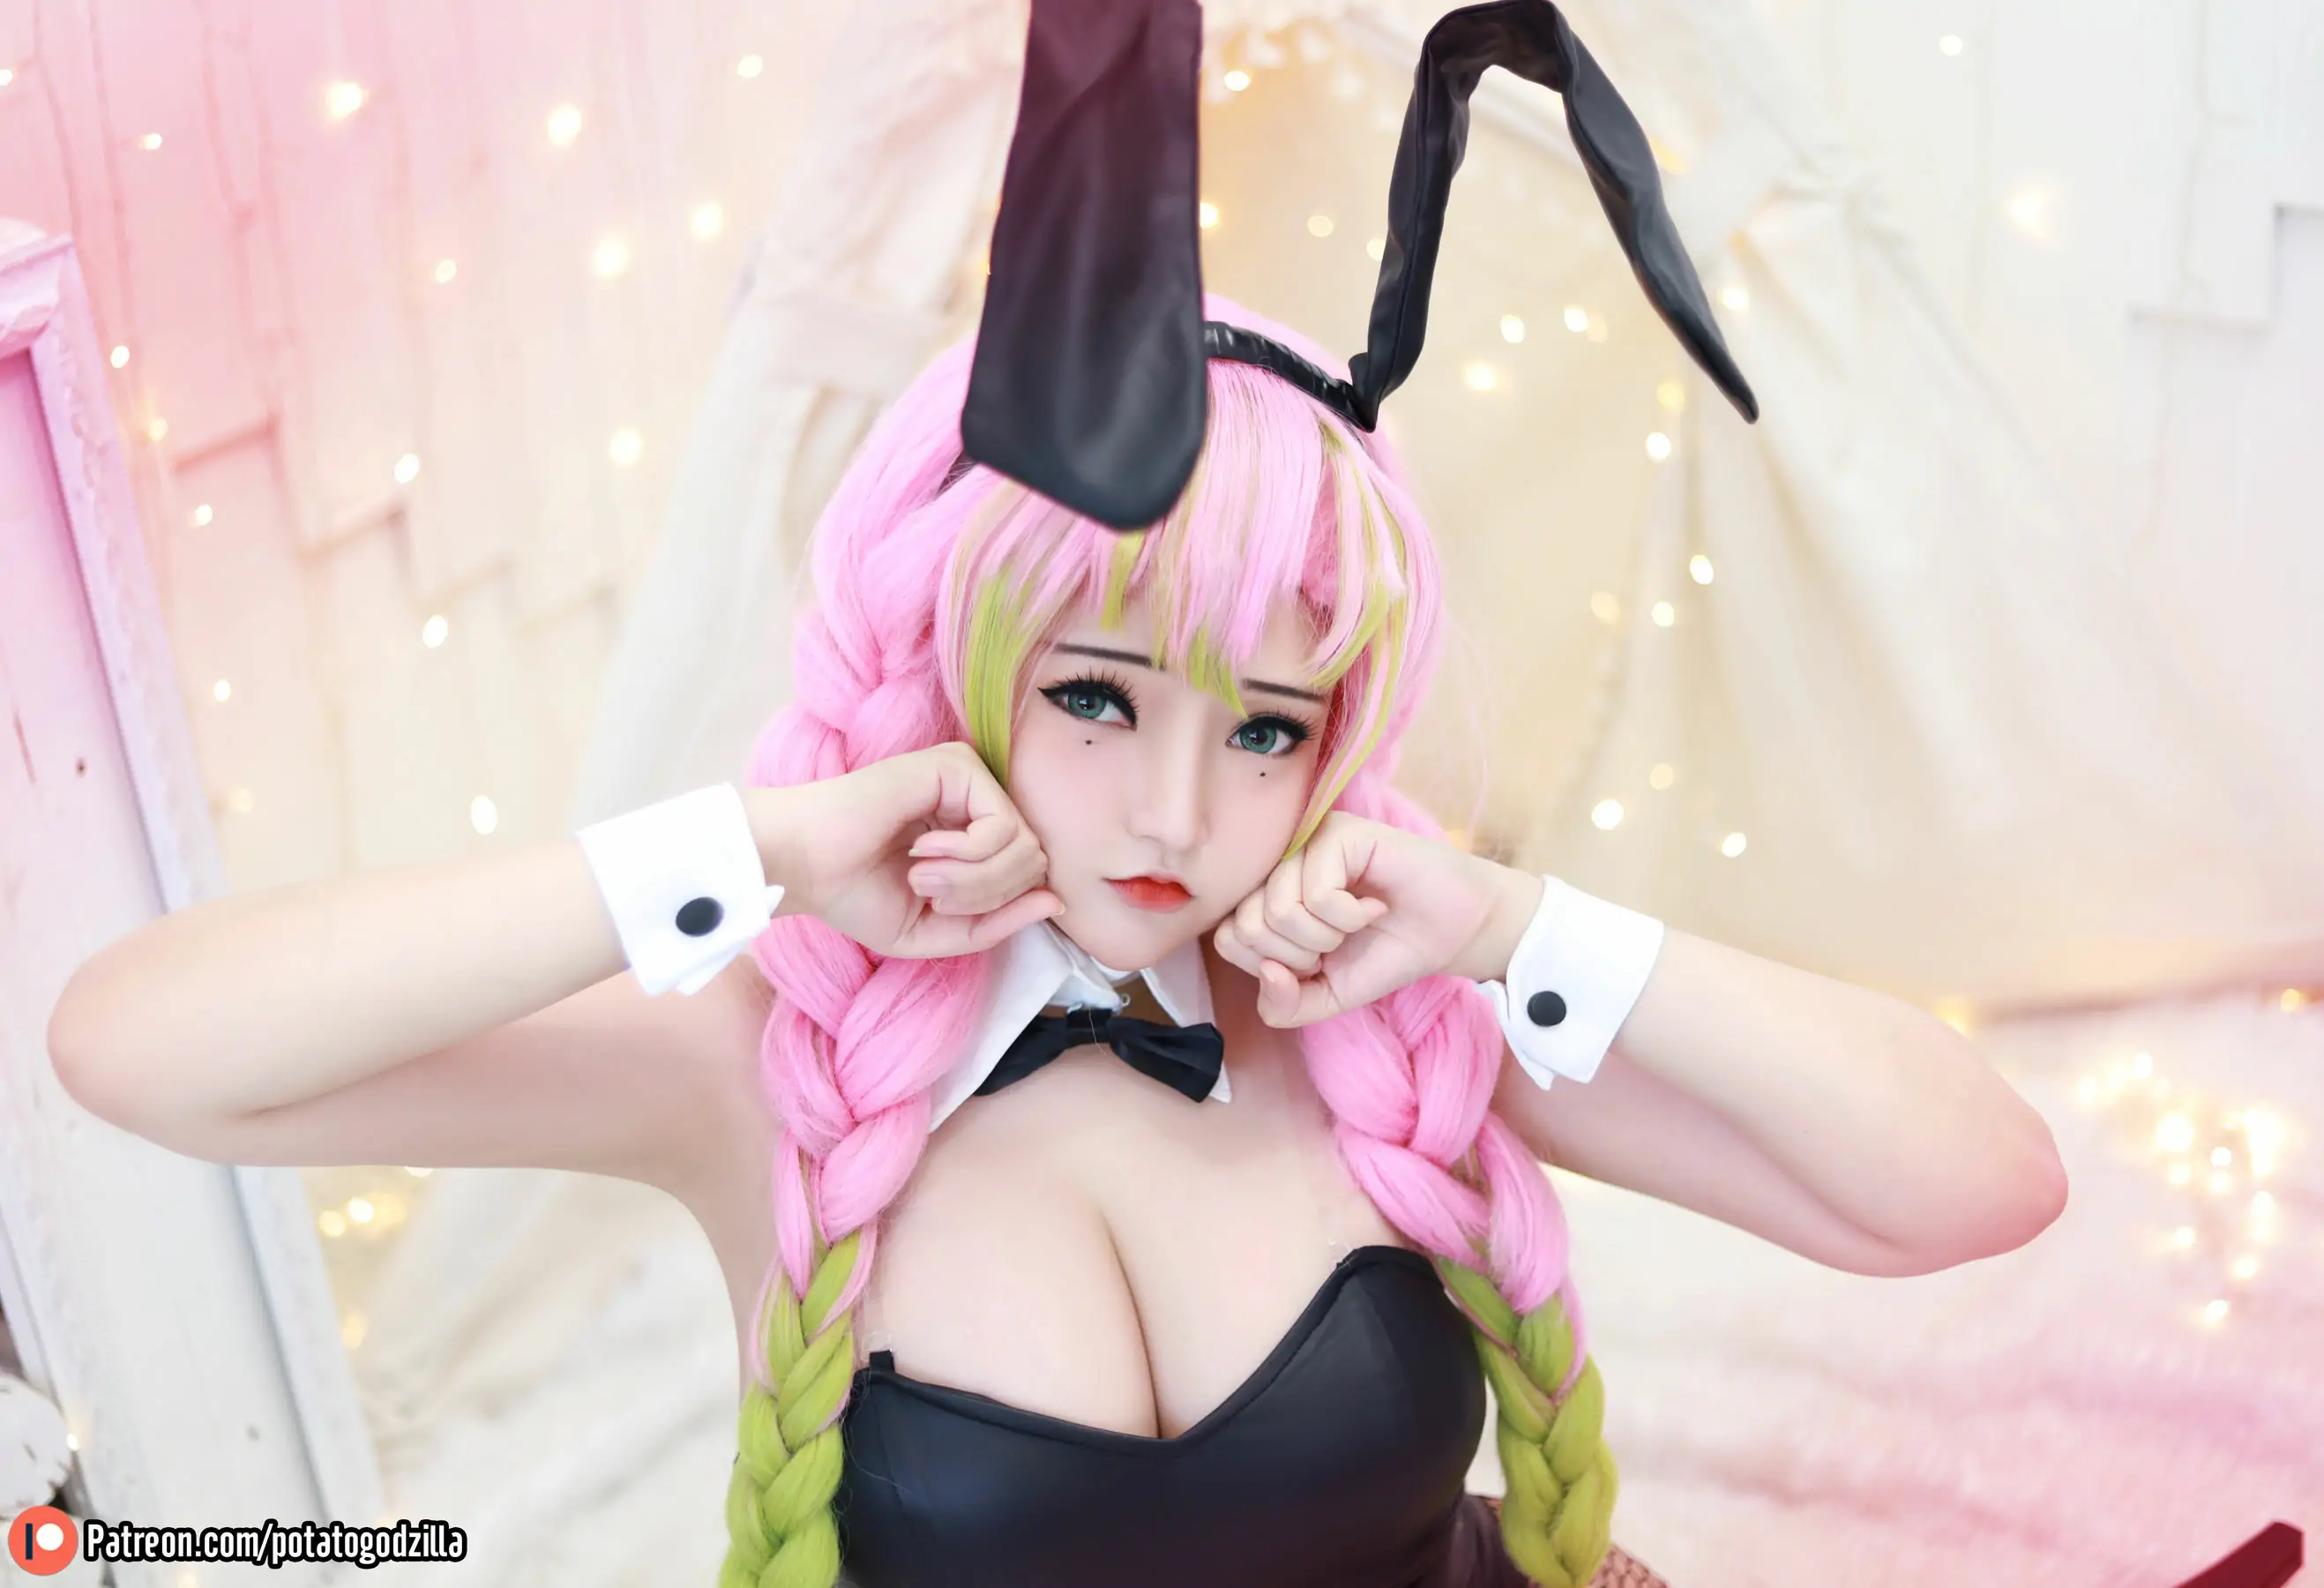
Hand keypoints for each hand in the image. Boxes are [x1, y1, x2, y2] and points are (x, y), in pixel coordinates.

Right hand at [752, 741, 1062, 958]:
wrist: (806, 865)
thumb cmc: (858, 895)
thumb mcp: (939, 931)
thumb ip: (998, 922)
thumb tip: (1056, 902)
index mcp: (974, 836)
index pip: (1029, 875)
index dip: (998, 907)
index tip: (942, 910)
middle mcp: (978, 802)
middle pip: (1034, 862)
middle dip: (987, 895)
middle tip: (930, 894)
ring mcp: (971, 780)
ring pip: (1024, 846)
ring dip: (973, 880)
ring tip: (921, 877)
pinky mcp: (958, 766)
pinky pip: (1002, 825)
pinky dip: (966, 856)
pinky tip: (922, 850)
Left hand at [1210, 812, 1543, 1026]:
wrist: (1449, 933)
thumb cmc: (1385, 954)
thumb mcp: (1325, 997)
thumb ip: (1283, 1006)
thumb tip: (1267, 972)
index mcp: (1264, 897)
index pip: (1228, 937)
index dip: (1274, 967)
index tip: (1317, 960)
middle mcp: (1277, 865)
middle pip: (1247, 924)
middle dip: (1301, 955)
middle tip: (1340, 942)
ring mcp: (1305, 843)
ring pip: (1278, 909)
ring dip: (1327, 936)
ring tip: (1359, 921)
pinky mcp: (1337, 832)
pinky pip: (1316, 892)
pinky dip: (1349, 917)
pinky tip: (1374, 905)